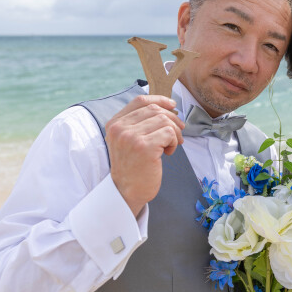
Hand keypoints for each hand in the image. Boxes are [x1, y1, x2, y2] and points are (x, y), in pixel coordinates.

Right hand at [104, 95, 184, 214]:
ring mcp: (131, 137)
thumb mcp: (128, 140)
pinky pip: (169, 133)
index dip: (159, 100)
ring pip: (165, 120)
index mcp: (114, 124)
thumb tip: (168, 107)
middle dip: (172, 120)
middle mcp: (120, 128)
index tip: (172, 105)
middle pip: (155, 110)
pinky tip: (167, 153)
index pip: (140, 101)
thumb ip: (140, 123)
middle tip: (177, 134)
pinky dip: (173, 142)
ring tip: (170, 146)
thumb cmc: (133, 166)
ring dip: (174, 133)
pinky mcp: (144, 147)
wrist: (127, 191)